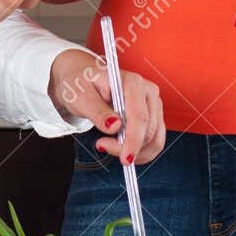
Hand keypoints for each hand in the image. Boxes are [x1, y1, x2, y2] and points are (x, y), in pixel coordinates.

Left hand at [47, 48, 164, 164]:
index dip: (133, 140)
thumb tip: (115, 126)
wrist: (83, 78)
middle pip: (148, 131)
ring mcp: (153, 104)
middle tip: (101, 145)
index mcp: (132, 82)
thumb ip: (97, 111)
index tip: (124, 158)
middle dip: (127, 147)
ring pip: (154, 139)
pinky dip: (141, 152)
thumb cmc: (81, 83)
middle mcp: (148, 92)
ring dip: (135, 152)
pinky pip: (154, 141)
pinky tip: (123, 149)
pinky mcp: (153, 116)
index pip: (139, 117)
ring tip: (108, 145)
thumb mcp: (81, 96)